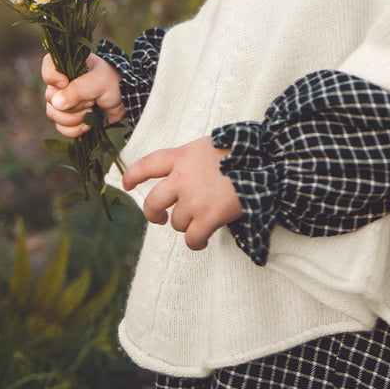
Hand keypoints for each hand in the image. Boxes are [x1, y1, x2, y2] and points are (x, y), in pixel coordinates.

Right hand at [42, 51, 124, 136]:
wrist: (126, 101)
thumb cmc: (113, 83)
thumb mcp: (98, 82)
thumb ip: (78, 90)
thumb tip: (56, 103)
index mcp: (69, 65)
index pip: (48, 65)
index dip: (52, 77)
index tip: (65, 83)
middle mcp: (63, 83)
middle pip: (50, 98)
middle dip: (73, 104)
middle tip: (92, 99)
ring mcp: (64, 101)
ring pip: (54, 114)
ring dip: (75, 117)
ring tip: (93, 109)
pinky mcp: (69, 117)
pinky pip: (61, 128)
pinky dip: (75, 129)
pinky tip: (89, 123)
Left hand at [122, 137, 242, 250]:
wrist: (263, 162)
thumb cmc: (241, 152)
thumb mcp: (209, 146)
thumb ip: (192, 160)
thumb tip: (186, 175)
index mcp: (181, 156)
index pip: (147, 165)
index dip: (132, 175)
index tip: (126, 184)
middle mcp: (182, 178)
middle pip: (152, 202)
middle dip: (153, 214)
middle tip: (160, 218)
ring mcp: (193, 199)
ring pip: (176, 222)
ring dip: (186, 224)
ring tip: (201, 220)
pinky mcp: (208, 217)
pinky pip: (192, 239)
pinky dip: (196, 242)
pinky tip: (202, 239)